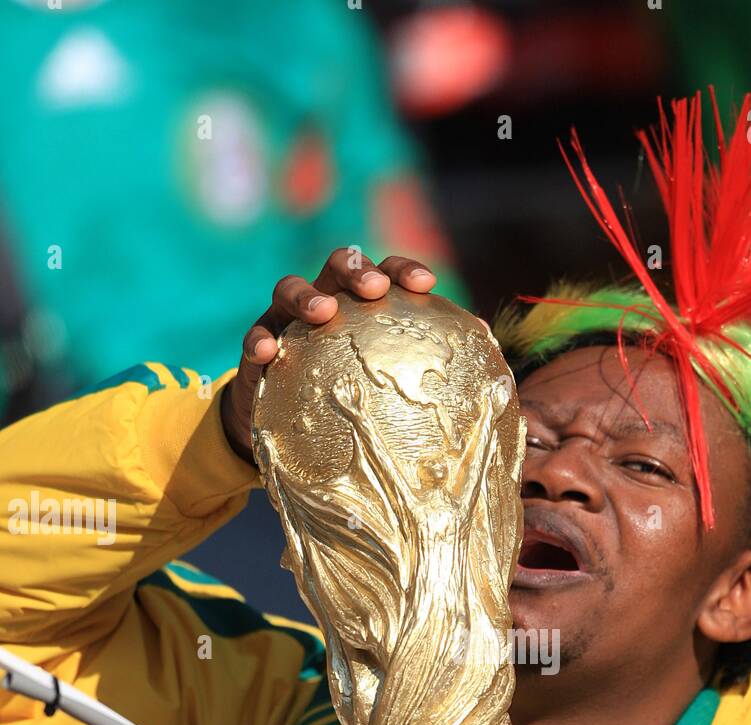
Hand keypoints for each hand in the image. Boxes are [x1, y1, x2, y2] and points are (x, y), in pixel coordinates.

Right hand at [221, 249, 436, 461]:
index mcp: (360, 305)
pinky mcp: (257, 350)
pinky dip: (260, 340)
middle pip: (337, 267)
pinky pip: (254, 338)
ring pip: (289, 289)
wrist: (289, 422)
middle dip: (356, 270)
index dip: (404, 270)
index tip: (426, 284)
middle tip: (374, 289)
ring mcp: (286, 321)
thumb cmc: (349, 393)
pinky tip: (267, 352)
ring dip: (305, 296)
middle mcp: (324, 301)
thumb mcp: (386, 380)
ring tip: (322, 312)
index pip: (385, 274)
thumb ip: (427, 359)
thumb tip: (486, 342)